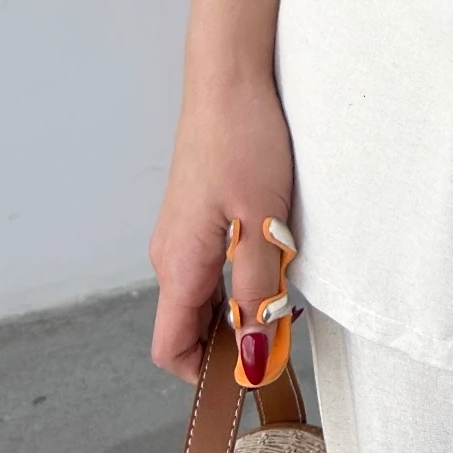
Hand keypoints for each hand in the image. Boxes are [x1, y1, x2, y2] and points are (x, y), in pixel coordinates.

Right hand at [148, 70, 297, 382]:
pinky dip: (237, 278)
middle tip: (281, 331)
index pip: (170, 348)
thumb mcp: (263, 224)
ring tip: (283, 292)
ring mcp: (179, 234)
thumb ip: (255, 291)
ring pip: (201, 296)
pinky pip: (208, 267)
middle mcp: (169, 255)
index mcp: (179, 265)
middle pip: (188, 327)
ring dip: (238, 306)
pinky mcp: (195, 215)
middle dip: (230, 341)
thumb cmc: (244, 142)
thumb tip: (249, 357)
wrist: (228, 79)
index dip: (207, 373)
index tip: (253, 371)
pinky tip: (271, 260)